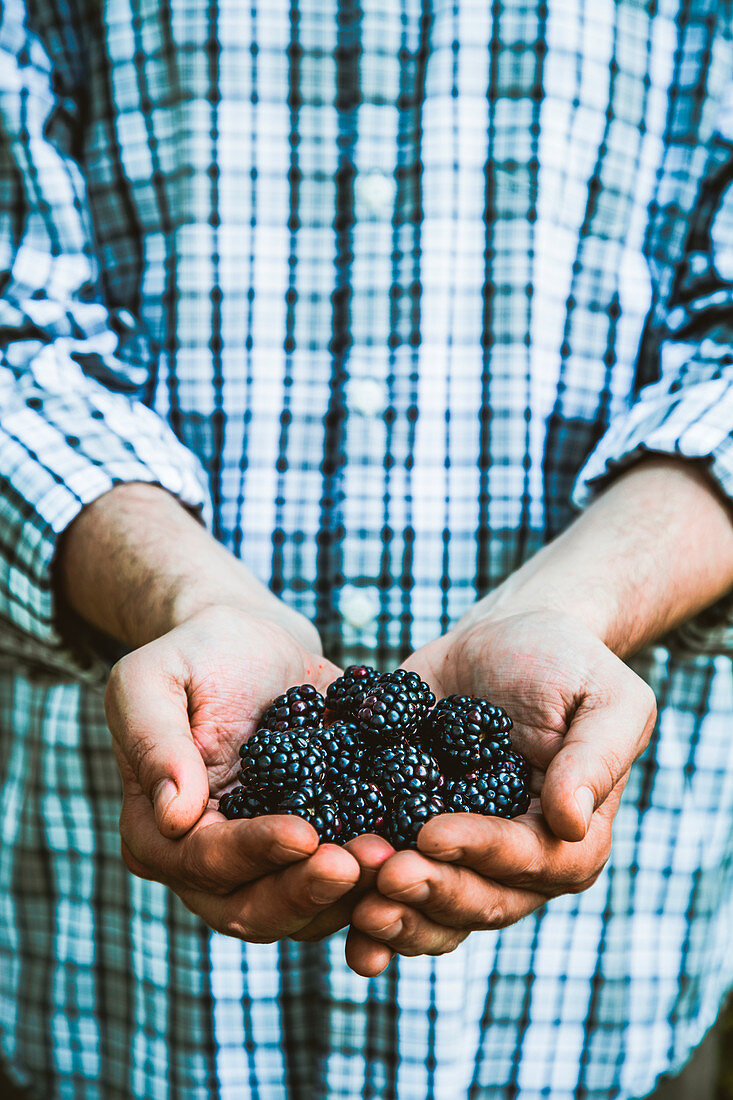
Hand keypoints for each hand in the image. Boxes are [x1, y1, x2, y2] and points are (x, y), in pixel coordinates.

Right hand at [106, 604, 364, 940]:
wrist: (256, 643)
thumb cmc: (197, 654)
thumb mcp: (153, 678)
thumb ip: (155, 742)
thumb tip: (175, 815)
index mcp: (160, 833)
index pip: (205, 861)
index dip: (255, 853)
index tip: (305, 833)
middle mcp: (210, 864)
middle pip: (254, 907)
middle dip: (310, 889)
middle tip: (364, 861)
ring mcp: (267, 864)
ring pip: (304, 910)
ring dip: (350, 895)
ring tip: (396, 858)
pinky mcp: (316, 850)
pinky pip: (344, 883)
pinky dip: (376, 881)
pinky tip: (413, 856)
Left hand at [347, 610, 655, 973]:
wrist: (502, 639)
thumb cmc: (563, 661)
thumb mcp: (603, 696)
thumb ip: (595, 757)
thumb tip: (572, 821)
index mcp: (570, 837)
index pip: (531, 862)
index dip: (482, 853)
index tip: (432, 834)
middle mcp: (515, 863)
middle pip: (478, 899)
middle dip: (430, 891)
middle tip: (382, 874)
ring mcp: (461, 856)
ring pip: (433, 910)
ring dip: (394, 915)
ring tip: (350, 900)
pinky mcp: (411, 836)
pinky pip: (390, 884)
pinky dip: (361, 906)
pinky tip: (329, 911)